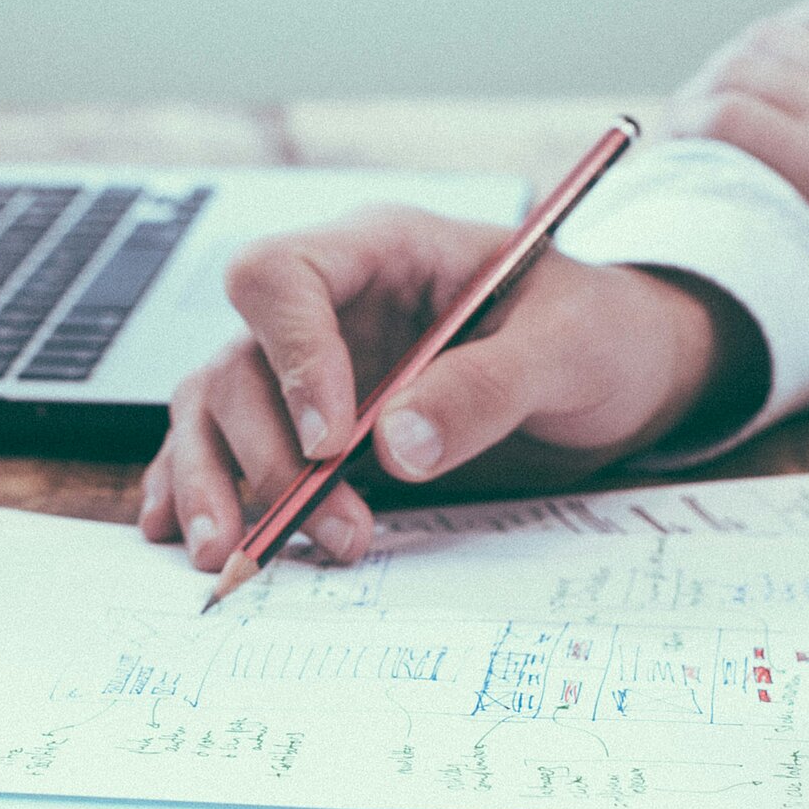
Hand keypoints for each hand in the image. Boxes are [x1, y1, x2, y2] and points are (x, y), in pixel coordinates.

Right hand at [142, 206, 756, 568]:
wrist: (623, 372)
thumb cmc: (599, 333)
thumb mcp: (568, 348)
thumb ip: (486, 388)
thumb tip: (395, 446)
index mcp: (384, 251)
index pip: (282, 276)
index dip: (291, 357)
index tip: (332, 441)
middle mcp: (331, 306)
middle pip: (238, 360)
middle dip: (268, 454)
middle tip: (333, 528)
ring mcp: (312, 367)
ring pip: (215, 409)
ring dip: (218, 484)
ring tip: (233, 556)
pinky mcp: (312, 425)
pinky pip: (227, 447)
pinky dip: (198, 488)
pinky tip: (184, 535)